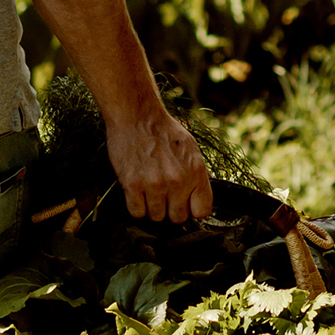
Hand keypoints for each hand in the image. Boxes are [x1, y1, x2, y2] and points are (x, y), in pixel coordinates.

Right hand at [107, 106, 213, 222]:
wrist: (136, 115)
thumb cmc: (163, 131)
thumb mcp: (191, 149)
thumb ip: (197, 175)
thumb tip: (200, 197)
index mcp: (196, 171)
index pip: (202, 211)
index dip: (192, 210)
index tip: (185, 204)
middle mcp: (178, 181)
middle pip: (178, 218)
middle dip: (171, 209)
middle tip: (163, 195)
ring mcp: (155, 184)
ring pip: (156, 217)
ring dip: (152, 208)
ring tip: (149, 189)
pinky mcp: (132, 185)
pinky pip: (137, 212)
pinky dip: (136, 206)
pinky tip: (137, 191)